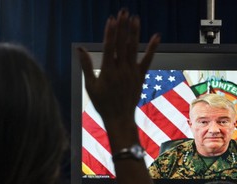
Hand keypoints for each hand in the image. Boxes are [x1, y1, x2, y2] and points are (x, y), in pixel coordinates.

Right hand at [76, 9, 160, 183]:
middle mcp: (121, 70)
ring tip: (135, 18)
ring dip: (134, 33)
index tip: (112, 19)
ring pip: (134, 49)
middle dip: (123, 27)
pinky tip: (156, 36)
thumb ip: (86, 66)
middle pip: (122, 44)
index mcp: (108, 71)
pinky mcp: (140, 76)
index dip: (110, 32)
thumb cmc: (102, 104)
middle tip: (123, 12)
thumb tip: (80, 49)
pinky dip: (151, 48)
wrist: (119, 118)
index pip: (109, 47)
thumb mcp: (90, 86)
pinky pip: (147, 60)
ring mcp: (132, 73)